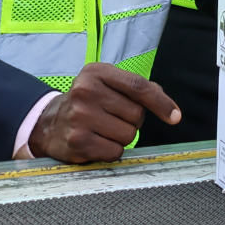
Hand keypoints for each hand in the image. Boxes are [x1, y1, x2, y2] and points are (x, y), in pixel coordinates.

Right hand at [26, 62, 180, 162]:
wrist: (49, 123)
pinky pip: (115, 152)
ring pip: (128, 135)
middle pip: (136, 114)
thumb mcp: (106, 84)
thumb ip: (137, 89)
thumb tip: (170, 108)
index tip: (175, 116)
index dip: (160, 102)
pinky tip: (97, 141)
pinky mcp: (78, 142)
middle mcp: (85, 92)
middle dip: (131, 120)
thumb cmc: (87, 102)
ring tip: (103, 129)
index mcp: (96, 72)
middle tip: (112, 117)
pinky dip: (112, 150)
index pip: (138, 86)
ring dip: (122, 137)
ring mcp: (80, 117)